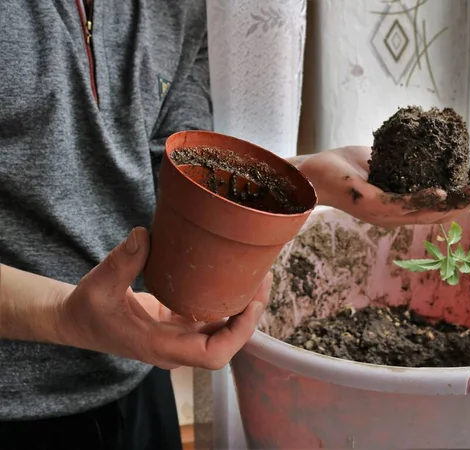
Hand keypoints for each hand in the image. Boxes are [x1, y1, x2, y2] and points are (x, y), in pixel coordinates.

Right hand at [58, 227, 270, 369]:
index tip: (251, 304)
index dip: (238, 334)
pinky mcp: (178, 324)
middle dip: (249, 316)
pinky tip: (235, 278)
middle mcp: (176, 346)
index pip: (212, 355)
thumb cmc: (87, 308)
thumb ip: (122, 262)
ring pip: (222, 330)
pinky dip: (226, 301)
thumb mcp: (99, 285)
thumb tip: (143, 234)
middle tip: (262, 279)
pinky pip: (211, 318)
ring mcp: (179, 337)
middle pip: (226, 342)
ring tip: (257, 275)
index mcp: (161, 346)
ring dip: (242, 307)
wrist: (78, 320)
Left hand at [294, 146, 469, 227]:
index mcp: (396, 207)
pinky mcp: (369, 205)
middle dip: (462, 205)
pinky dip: (422, 199)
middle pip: (434, 215)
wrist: (311, 172)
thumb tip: (427, 146)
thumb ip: (403, 161)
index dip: (457, 201)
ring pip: (423, 213)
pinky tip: (440, 191)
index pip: (433, 208)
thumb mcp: (381, 162)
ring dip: (450, 204)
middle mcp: (392, 215)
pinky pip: (400, 204)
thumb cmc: (342, 166)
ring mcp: (381, 213)